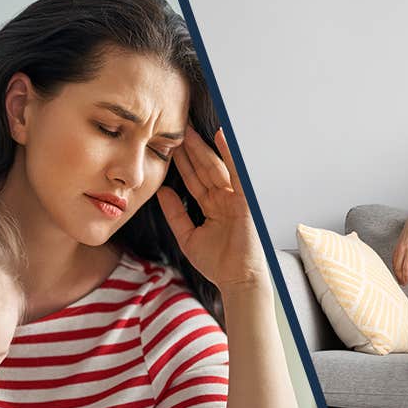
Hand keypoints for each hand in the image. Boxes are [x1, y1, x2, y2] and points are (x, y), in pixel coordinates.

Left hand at [156, 127, 269, 293]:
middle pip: (203, 169)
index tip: (169, 145)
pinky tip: (221, 137)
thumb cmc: (218, 264)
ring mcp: (235, 197)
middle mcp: (224, 198)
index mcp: (212, 206)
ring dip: (202, 148)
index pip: (194, 179)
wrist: (238, 280)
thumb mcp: (187, 237)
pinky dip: (229, 154)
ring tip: (189, 130)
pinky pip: (236, 172)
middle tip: (177, 128)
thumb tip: (162, 191)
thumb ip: (175, 213)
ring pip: (215, 168)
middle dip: (190, 150)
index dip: (182, 163)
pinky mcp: (245, 199)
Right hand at [391, 218, 407, 285]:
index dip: (406, 276)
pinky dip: (394, 267)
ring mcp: (397, 249)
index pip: (406, 267)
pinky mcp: (395, 248)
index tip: (407, 282)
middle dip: (400, 277)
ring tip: (399, 280)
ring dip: (396, 273)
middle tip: (403, 284)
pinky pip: (393, 259)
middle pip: (398, 267)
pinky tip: (396, 272)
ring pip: (394, 264)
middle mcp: (402, 250)